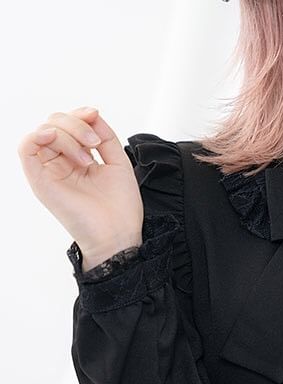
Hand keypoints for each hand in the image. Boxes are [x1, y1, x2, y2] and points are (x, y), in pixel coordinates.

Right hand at [17, 106, 143, 267]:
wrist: (118, 234)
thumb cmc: (120, 208)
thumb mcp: (119, 162)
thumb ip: (106, 136)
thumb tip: (91, 113)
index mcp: (78, 159)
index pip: (69, 125)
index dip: (80, 115)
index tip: (95, 117)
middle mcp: (62, 164)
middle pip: (54, 123)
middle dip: (76, 124)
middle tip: (94, 143)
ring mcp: (50, 172)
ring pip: (43, 132)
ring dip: (67, 134)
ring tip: (87, 157)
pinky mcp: (41, 181)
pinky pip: (25, 148)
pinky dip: (36, 135)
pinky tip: (53, 137)